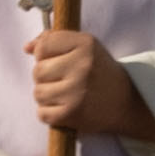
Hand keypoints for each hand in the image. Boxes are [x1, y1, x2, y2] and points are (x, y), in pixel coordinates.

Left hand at [25, 26, 154, 145]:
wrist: (127, 102)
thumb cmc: (100, 72)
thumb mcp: (84, 47)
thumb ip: (54, 40)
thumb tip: (27, 47)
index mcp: (85, 44)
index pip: (43, 46)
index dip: (45, 56)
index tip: (59, 62)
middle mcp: (82, 66)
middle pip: (37, 71)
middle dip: (46, 78)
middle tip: (65, 81)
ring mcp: (77, 91)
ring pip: (38, 93)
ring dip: (48, 97)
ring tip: (67, 95)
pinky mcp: (73, 113)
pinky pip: (42, 113)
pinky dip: (50, 114)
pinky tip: (66, 108)